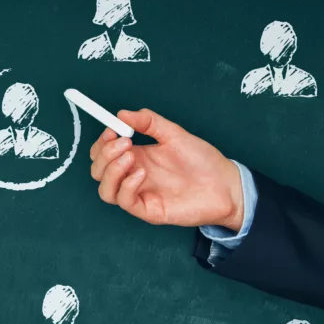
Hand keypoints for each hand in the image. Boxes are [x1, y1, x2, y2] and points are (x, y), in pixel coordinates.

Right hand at [89, 109, 243, 229]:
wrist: (224, 184)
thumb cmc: (202, 161)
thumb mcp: (174, 134)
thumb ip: (149, 122)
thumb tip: (121, 114)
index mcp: (137, 157)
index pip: (104, 154)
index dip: (102, 142)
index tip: (112, 129)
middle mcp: (133, 176)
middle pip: (98, 171)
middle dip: (104, 154)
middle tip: (125, 142)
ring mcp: (139, 194)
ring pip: (105, 190)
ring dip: (111, 171)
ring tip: (131, 156)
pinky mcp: (148, 210)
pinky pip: (125, 201)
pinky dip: (127, 185)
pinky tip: (142, 173)